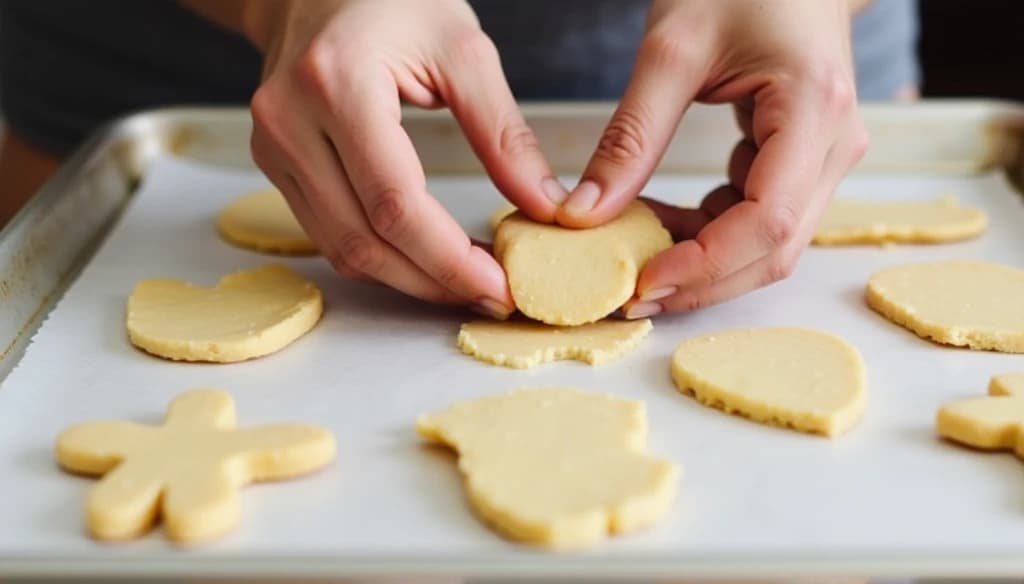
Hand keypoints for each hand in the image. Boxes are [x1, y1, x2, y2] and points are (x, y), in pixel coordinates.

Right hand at [244, 0, 565, 317]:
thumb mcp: (463, 50)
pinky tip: (425, 259)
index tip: (501, 284)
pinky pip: (328, 234)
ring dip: (408, 279)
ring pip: (342, 249)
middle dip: (434, 281)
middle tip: (493, 294)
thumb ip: (503, 133)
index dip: (450, 259)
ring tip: (467, 282)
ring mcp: (274, 148)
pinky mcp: (275, 165)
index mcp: (337, 84)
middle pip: (364, 240)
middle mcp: (291, 122)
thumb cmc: (391, 0)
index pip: (396, 203)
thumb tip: (545, 206)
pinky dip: (381, 257)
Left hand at [556, 0, 868, 317]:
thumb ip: (629, 136)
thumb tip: (583, 214)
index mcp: (814, 109)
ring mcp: (826, 156)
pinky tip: (661, 224)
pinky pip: (761, 218)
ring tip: (636, 259)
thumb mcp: (671, 49)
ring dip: (703, 263)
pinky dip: (710, 234)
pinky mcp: (805, 160)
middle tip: (630, 296)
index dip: (704, 265)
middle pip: (775, 248)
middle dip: (701, 282)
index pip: (767, 220)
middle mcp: (834, 144)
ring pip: (770, 244)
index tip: (641, 283)